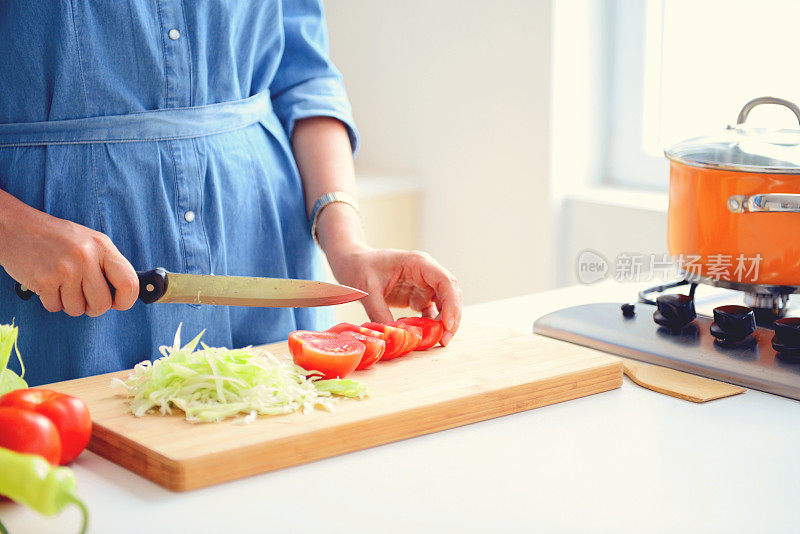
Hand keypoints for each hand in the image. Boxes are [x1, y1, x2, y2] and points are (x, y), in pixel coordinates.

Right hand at [0, 193, 138, 316]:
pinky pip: (55, 307)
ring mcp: (65, 269)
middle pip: (102, 304)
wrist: (14, 226)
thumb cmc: (55, 238)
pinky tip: (47, 283)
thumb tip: (122, 296)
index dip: (126, 300)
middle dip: (92, 307)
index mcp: (102, 246)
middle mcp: (86, 257)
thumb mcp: (88, 242)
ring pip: (77, 309)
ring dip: (68, 303)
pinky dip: (51, 301)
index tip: (117, 303)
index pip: (130, 283)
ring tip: (60, 284)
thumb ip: (106, 265)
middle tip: (82, 297)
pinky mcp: (44, 280)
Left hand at [327, 246, 462, 344]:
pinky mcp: (417, 297)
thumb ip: (380, 314)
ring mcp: (423, 285)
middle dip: (452, 317)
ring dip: (444, 323)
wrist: (351, 262)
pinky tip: (424, 337)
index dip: (451, 303)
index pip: (445, 282)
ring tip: (437, 341)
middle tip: (444, 340)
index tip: (447, 325)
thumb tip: (394, 337)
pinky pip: (431, 312)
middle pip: (451, 294)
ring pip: (445, 305)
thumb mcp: (367, 291)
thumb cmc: (359, 267)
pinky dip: (431, 325)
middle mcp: (426, 273)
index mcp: (418, 263)